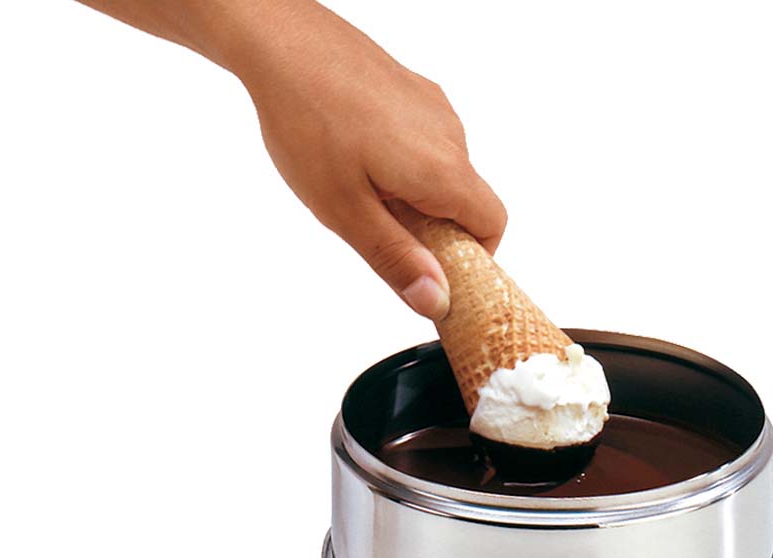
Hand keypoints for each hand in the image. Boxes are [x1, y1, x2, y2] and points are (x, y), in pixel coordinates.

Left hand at [233, 2, 506, 318]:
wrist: (279, 42)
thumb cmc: (306, 121)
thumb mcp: (346, 211)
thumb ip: (395, 260)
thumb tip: (435, 301)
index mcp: (441, 168)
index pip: (493, 224)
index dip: (473, 257)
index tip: (437, 273)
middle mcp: (450, 134)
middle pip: (467, 201)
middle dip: (433, 229)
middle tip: (378, 230)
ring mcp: (433, 108)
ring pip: (443, 173)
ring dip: (415, 197)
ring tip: (359, 190)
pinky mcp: (414, 92)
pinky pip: (426, 144)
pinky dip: (404, 166)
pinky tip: (358, 159)